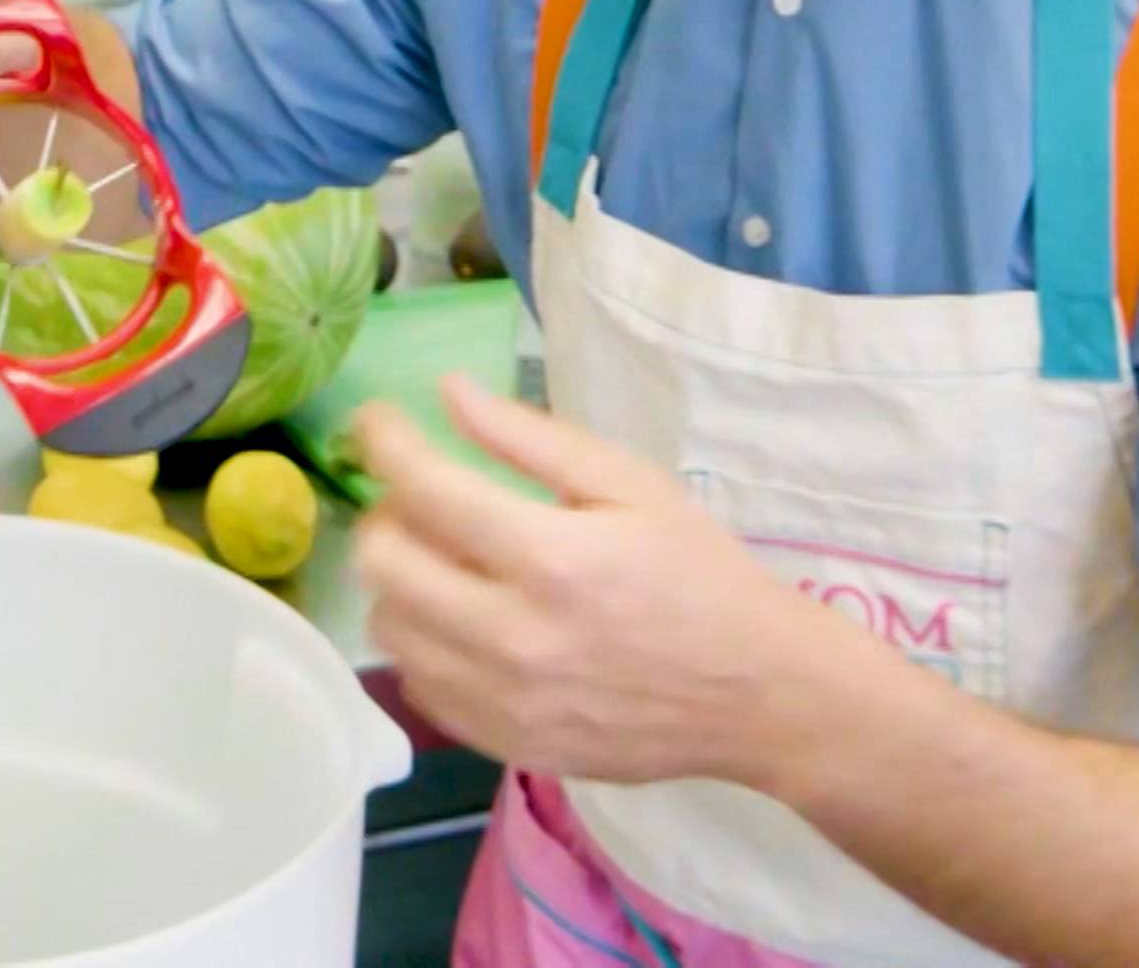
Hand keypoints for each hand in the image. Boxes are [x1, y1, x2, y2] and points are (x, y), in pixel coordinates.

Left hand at [353, 377, 858, 791]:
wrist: (760, 695)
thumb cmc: (700, 574)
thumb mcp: (631, 484)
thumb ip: (530, 438)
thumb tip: (447, 393)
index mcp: (553, 559)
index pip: (423, 490)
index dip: (385, 442)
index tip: (378, 423)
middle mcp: (515, 637)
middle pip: (384, 563)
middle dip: (385, 511)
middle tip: (418, 497)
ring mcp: (505, 702)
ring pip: (389, 628)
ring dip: (397, 580)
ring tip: (442, 559)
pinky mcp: (505, 745)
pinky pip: (418, 686)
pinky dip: (423, 643)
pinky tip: (462, 620)